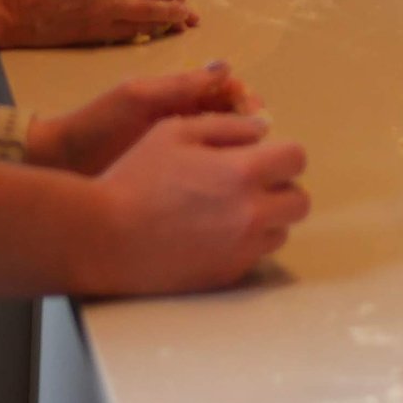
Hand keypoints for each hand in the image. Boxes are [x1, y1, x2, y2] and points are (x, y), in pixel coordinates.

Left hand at [32, 63, 259, 174]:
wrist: (59, 165)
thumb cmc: (96, 126)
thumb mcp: (138, 98)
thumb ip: (180, 84)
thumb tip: (226, 67)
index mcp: (176, 95)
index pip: (225, 89)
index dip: (246, 98)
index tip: (258, 116)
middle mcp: (182, 117)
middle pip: (230, 115)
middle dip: (250, 124)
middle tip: (261, 143)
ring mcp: (178, 147)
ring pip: (223, 142)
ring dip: (241, 149)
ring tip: (250, 165)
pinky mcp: (172, 174)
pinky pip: (207, 166)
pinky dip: (223, 170)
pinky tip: (230, 184)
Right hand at [76, 112, 310, 296]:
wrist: (103, 238)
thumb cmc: (136, 178)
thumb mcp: (176, 132)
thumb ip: (228, 127)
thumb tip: (262, 130)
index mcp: (244, 173)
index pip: (297, 158)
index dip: (282, 153)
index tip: (262, 156)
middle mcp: (252, 214)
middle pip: (299, 201)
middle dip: (281, 188)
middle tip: (249, 184)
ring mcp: (241, 250)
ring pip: (280, 232)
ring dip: (266, 218)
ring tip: (227, 210)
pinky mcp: (226, 276)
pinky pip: (254, 256)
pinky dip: (244, 243)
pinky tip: (210, 233)